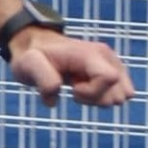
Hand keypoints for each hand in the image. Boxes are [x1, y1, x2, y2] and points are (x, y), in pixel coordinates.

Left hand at [7, 28, 134, 108]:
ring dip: (96, 100)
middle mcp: (107, 57)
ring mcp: (112, 64)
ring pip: (118, 97)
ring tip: (77, 86)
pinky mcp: (112, 72)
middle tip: (73, 87)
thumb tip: (55, 94)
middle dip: (94, 99)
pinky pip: (116, 96)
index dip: (92, 92)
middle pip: (117, 93)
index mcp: (91, 54)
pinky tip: (83, 87)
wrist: (38, 47)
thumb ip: (43, 77)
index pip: (110, 78)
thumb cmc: (33, 56)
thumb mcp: (29, 64)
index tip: (72, 88)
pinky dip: (98, 98)